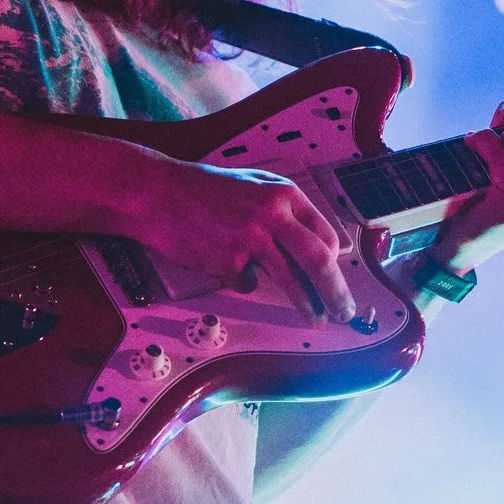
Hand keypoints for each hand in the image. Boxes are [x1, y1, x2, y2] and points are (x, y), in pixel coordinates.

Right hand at [122, 157, 358, 324]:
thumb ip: (284, 209)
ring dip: (307, 305)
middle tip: (345, 312)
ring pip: (291, 281)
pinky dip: (241, 279)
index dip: (334, 262)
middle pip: (318, 262)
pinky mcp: (228, 261)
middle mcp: (272, 215)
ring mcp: (250, 239)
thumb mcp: (254, 184)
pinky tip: (222, 260)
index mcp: (283, 194)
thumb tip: (315, 242)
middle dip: (336, 292)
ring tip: (316, 319)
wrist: (159, 193)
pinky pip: (246, 282)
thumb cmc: (205, 189)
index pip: (325, 235)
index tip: (334, 278)